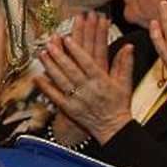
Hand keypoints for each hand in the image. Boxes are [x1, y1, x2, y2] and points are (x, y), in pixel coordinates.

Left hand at [35, 13, 135, 144]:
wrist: (113, 127)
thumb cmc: (119, 104)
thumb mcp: (125, 83)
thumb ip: (125, 63)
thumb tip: (129, 46)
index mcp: (101, 81)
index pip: (87, 63)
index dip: (76, 51)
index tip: (67, 39)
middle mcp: (88, 89)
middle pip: (71, 70)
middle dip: (59, 56)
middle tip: (49, 43)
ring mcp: (77, 99)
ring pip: (61, 80)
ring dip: (50, 67)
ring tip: (42, 54)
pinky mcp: (69, 108)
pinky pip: (55, 96)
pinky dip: (45, 87)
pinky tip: (37, 77)